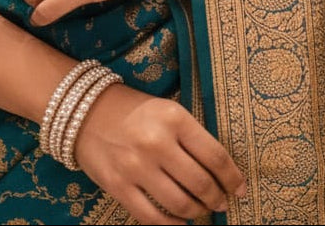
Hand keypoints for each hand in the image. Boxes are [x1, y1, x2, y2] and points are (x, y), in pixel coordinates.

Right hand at [74, 83, 246, 225]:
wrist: (84, 111)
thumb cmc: (133, 110)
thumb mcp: (166, 110)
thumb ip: (190, 137)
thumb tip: (219, 171)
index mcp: (174, 118)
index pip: (215, 155)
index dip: (233, 177)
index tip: (240, 188)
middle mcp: (157, 143)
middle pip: (201, 183)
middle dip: (218, 198)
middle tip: (222, 203)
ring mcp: (137, 167)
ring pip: (181, 204)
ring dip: (198, 212)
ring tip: (202, 210)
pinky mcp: (119, 187)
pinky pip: (153, 218)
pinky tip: (181, 224)